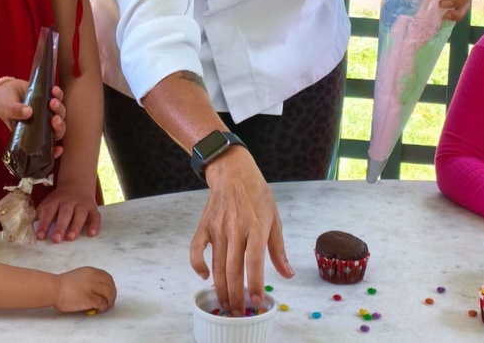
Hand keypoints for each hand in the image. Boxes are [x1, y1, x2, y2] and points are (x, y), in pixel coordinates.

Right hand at [0, 84, 64, 155]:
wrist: (3, 91)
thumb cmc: (3, 106)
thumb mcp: (6, 110)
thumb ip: (15, 111)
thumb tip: (28, 112)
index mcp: (32, 134)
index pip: (46, 146)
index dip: (54, 150)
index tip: (59, 149)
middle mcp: (42, 125)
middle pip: (57, 130)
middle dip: (59, 125)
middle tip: (54, 118)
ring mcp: (46, 112)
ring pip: (60, 114)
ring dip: (60, 109)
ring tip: (53, 101)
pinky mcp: (47, 98)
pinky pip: (58, 98)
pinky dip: (59, 94)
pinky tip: (54, 89)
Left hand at [35, 181, 100, 242]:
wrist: (76, 184)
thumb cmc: (59, 201)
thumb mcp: (48, 204)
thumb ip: (40, 216)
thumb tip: (26, 230)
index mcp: (56, 201)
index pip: (49, 211)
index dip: (44, 224)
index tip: (40, 237)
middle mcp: (69, 201)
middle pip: (65, 212)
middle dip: (61, 226)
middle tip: (56, 240)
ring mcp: (82, 204)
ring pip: (80, 214)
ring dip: (76, 226)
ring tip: (71, 238)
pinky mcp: (93, 208)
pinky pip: (95, 216)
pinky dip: (95, 224)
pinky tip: (92, 234)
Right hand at [55, 267, 116, 312]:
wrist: (54, 288)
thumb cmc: (64, 284)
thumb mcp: (80, 275)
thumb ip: (90, 279)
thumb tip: (98, 289)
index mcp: (91, 271)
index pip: (108, 278)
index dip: (111, 286)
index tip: (110, 292)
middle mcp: (94, 277)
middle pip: (110, 286)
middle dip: (112, 295)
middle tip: (110, 302)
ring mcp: (92, 288)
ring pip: (108, 295)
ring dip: (109, 302)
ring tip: (105, 308)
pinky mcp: (89, 298)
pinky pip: (102, 303)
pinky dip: (102, 307)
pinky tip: (98, 310)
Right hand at [189, 147, 293, 315]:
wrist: (233, 171)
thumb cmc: (257, 195)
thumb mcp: (274, 218)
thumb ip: (278, 249)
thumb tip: (287, 274)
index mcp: (257, 226)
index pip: (255, 262)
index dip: (255, 284)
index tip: (257, 302)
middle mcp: (236, 228)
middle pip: (234, 269)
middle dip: (236, 295)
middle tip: (238, 312)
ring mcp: (218, 227)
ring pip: (217, 264)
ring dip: (220, 288)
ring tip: (225, 305)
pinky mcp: (204, 225)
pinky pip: (196, 249)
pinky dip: (197, 264)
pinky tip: (205, 276)